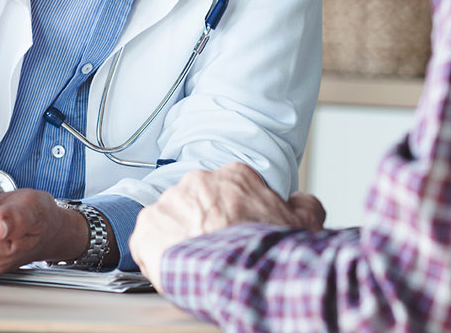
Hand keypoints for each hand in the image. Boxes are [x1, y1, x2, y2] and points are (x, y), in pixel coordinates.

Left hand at [130, 162, 325, 292]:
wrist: (239, 273)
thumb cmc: (268, 249)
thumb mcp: (304, 223)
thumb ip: (304, 204)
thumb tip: (300, 200)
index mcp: (234, 176)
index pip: (229, 190)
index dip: (234, 214)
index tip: (237, 231)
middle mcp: (199, 181)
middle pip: (198, 202)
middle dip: (205, 223)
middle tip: (217, 249)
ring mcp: (170, 203)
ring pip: (172, 220)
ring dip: (181, 237)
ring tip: (196, 262)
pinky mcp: (147, 228)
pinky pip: (146, 240)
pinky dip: (156, 253)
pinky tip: (173, 267)